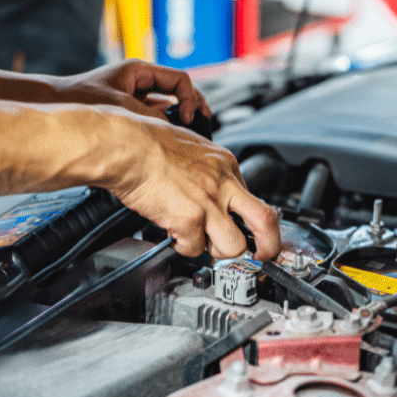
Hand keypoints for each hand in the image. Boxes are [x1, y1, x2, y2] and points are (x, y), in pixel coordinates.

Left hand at [57, 60, 210, 122]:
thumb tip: (173, 130)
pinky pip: (154, 115)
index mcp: (139, 70)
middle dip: (193, 105)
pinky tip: (166, 136)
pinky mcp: (129, 110)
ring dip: (178, 116)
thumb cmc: (80, 99)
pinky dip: (164, 124)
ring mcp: (135, 95)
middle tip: (202, 121)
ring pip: (168, 103)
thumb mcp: (122, 107)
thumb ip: (151, 117)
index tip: (190, 117)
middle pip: (178, 89)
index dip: (190, 98)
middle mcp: (139, 80)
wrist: (55, 105)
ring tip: (188, 131)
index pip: (179, 79)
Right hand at [103, 110, 280, 260]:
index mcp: (225, 164)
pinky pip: (194, 249)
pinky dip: (184, 247)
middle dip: (269, 245)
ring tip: (202, 242)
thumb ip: (206, 170)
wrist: (127, 145)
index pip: (253, 198)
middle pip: (265, 221)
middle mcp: (222, 183)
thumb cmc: (147, 142)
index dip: (248, 219)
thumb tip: (208, 188)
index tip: (246, 228)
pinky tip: (174, 234)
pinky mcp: (189, 219)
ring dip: (218, 251)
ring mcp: (208, 203)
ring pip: (234, 246)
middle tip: (263, 255)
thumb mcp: (191, 146)